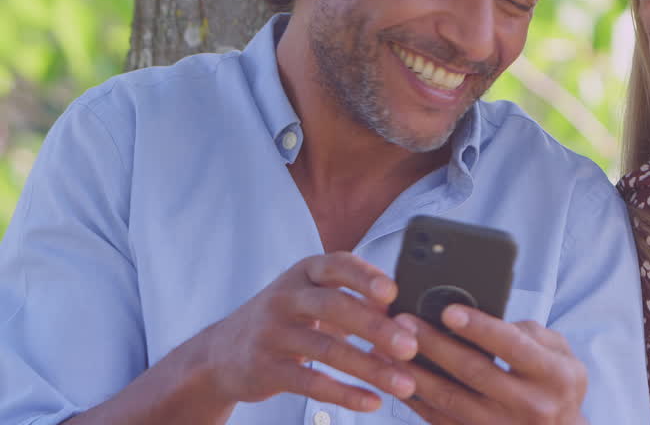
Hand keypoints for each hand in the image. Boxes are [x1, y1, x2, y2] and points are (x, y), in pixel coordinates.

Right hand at [195, 252, 419, 411]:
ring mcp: (272, 333)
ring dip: (371, 368)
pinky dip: (345, 393)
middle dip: (376, 328)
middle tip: (411, 347)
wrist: (220, 354)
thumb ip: (354, 299)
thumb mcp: (312, 297)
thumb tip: (404, 313)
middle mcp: (285, 297)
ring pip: (327, 349)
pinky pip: (311, 382)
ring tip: (405, 384)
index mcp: (304, 272)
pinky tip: (372, 402)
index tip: (393, 293)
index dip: (366, 277)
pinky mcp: (265, 368)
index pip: (338, 265)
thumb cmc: (285, 320)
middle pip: (335, 307)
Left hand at [394, 305, 587, 424]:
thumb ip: (531, 334)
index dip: (479, 327)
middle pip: (474, 372)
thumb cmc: (558, 386)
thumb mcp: (563, 355)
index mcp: (554, 376)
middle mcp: (531, 405)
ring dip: (416, 373)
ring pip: (451, 400)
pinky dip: (417, 401)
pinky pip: (442, 421)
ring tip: (390, 350)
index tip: (448, 310)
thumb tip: (485, 321)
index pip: (512, 346)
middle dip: (435, 345)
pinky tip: (400, 380)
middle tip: (404, 322)